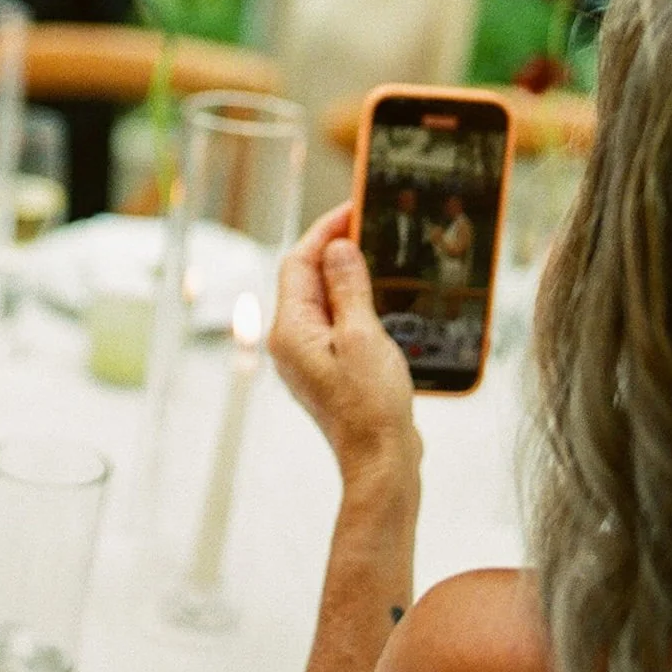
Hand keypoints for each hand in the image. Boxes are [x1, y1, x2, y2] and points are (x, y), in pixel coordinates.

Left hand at [269, 205, 419, 486]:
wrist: (380, 462)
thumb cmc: (371, 405)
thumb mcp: (363, 335)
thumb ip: (348, 287)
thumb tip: (337, 247)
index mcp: (291, 329)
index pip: (299, 262)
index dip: (325, 231)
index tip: (354, 209)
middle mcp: (290, 341)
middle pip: (306, 278)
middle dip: (336, 249)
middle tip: (370, 226)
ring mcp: (307, 357)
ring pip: (322, 300)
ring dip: (347, 275)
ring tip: (380, 255)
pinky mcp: (327, 369)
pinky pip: (335, 322)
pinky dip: (354, 303)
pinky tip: (380, 298)